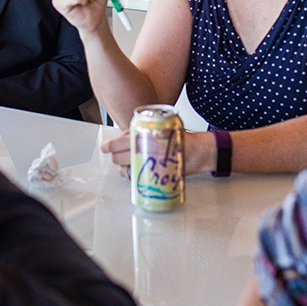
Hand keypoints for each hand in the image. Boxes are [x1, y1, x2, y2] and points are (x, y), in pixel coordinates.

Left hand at [101, 129, 217, 175]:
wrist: (200, 150)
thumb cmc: (182, 139)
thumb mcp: (163, 128)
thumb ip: (145, 131)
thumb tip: (126, 136)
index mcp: (149, 135)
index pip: (123, 141)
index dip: (111, 145)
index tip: (106, 146)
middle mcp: (149, 149)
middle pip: (121, 156)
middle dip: (116, 156)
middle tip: (114, 155)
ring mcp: (153, 163)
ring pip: (127, 168)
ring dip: (124, 167)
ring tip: (126, 165)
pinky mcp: (158, 174)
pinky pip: (139, 177)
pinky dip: (134, 175)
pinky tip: (135, 172)